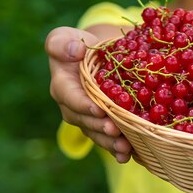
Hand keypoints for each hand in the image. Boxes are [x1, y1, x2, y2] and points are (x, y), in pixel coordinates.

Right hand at [45, 27, 132, 162]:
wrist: (96, 58)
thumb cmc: (79, 45)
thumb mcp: (67, 37)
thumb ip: (62, 42)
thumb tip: (76, 51)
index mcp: (62, 85)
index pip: (70, 97)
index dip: (84, 105)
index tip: (99, 109)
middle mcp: (72, 107)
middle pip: (85, 121)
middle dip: (101, 127)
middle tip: (116, 131)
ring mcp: (86, 119)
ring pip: (97, 134)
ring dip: (111, 143)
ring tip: (125, 148)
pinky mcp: (101, 125)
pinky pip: (108, 139)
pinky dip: (118, 149)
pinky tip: (130, 155)